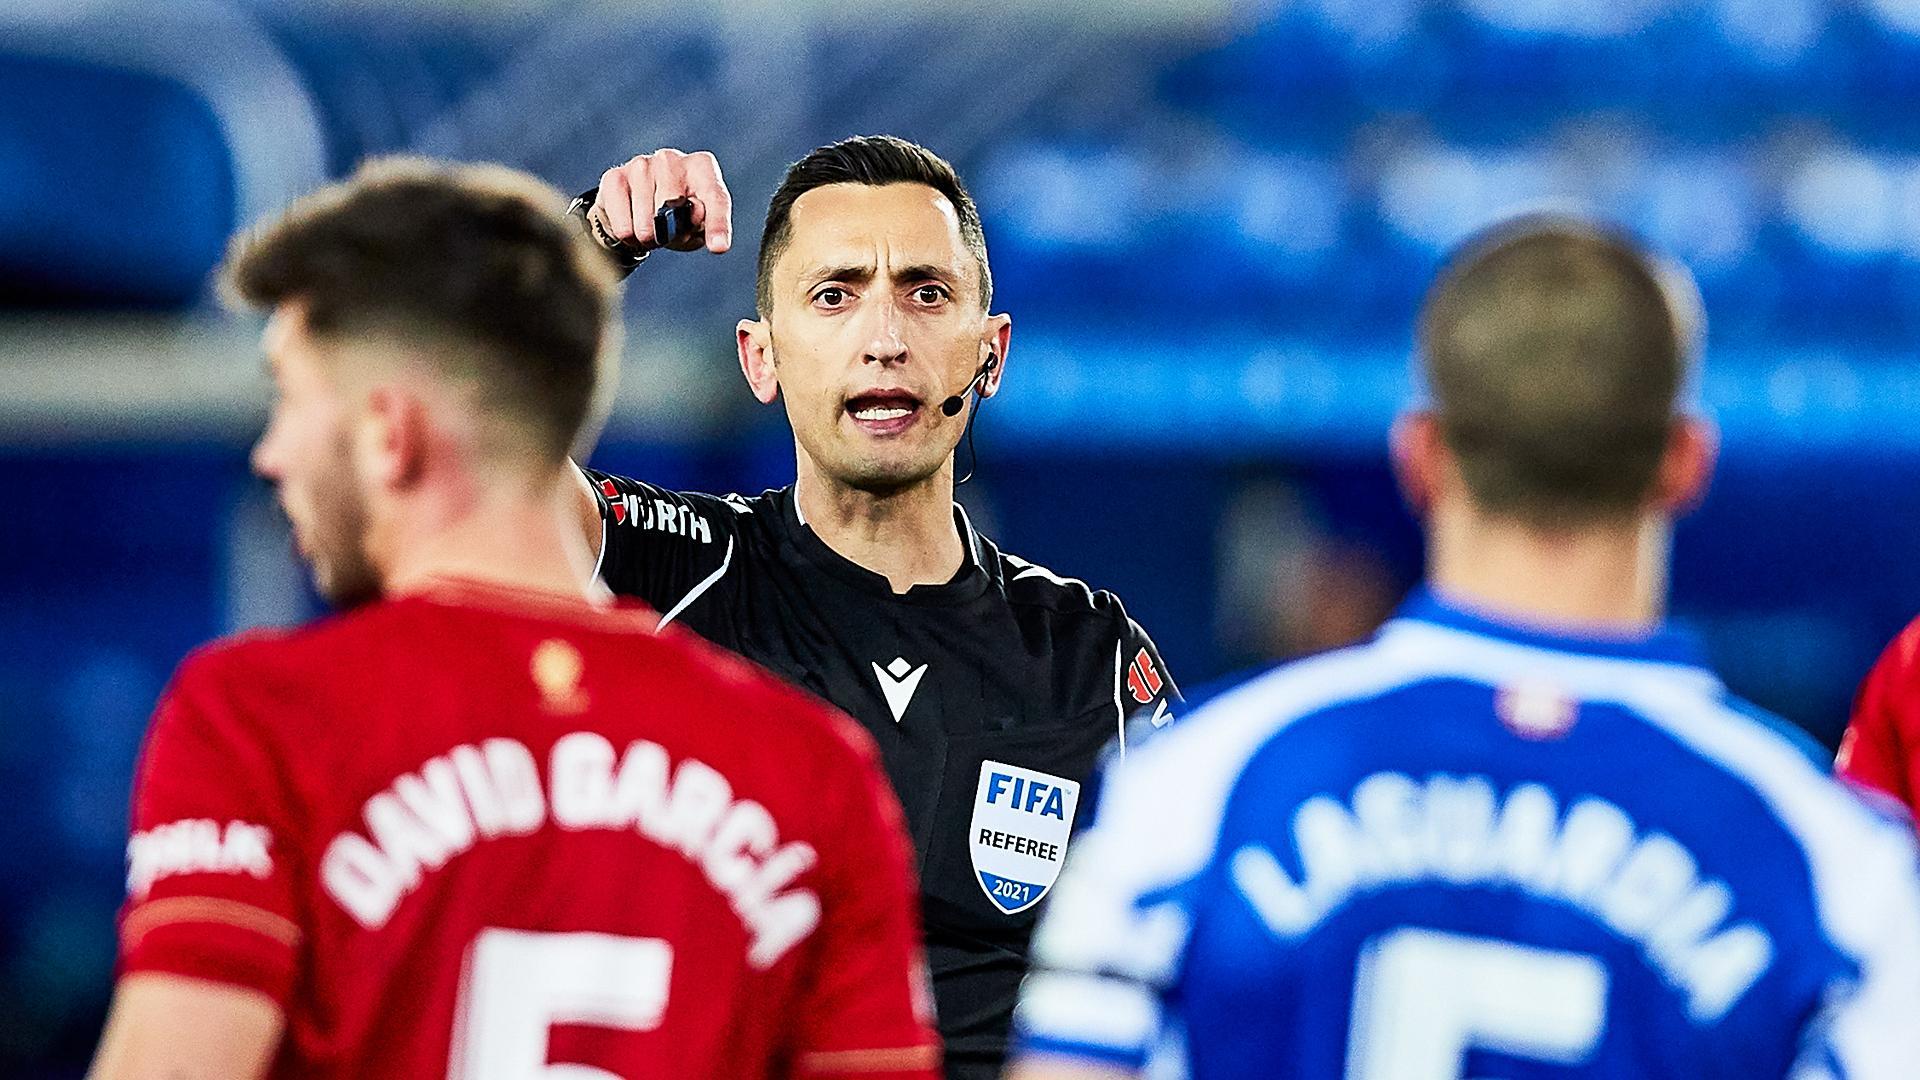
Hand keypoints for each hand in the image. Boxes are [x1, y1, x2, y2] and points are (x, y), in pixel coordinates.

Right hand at [591, 149, 732, 254]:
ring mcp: (641, 165)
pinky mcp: (614, 178)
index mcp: (702, 167)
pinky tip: (631, 228)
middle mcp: (671, 159)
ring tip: (649, 233)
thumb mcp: (696, 226)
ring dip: (648, 237)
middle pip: (674, 205)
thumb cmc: (677, 218)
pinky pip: (623, 222)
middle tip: (666, 235)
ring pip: (647, 220)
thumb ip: (702, 222)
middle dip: (671, 231)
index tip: (718, 247)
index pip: (714, 197)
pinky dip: (628, 235)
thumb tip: (695, 213)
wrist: (636, 210)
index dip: (718, 224)